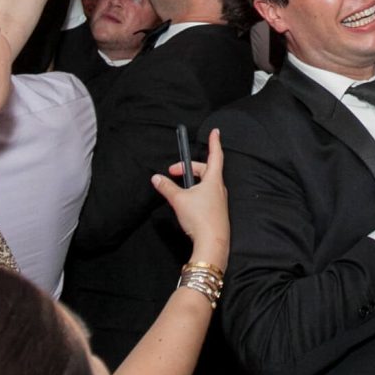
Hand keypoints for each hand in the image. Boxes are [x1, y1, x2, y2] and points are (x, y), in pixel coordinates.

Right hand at [151, 131, 228, 267]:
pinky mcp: (216, 211)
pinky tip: (185, 202)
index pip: (215, 155)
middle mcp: (218, 188)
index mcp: (213, 180)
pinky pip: (205, 195)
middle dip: (188, 167)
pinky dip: (194, 193)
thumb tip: (156, 178)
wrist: (212, 243)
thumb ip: (167, 187)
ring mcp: (218, 200)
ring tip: (177, 189)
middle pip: (205, 170)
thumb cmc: (200, 218)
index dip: (214, 142)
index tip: (215, 131)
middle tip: (172, 172)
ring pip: (204, 184)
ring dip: (191, 182)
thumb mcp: (178, 200)